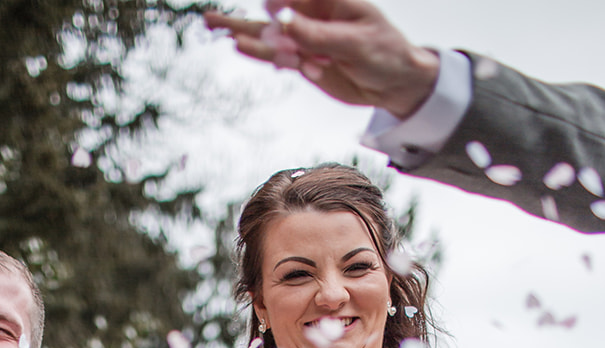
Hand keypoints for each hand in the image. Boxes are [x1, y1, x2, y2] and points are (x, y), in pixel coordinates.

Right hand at [204, 0, 439, 115]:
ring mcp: (307, 40)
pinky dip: (266, 56)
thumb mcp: (354, 41)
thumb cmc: (384, 51)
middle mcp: (312, 16)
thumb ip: (317, 34)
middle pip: (272, 14)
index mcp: (327, 0)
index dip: (273, 0)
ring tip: (216, 30)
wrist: (396, 82)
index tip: (261, 7)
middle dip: (242, 17)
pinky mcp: (306, 61)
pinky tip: (241, 48)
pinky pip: (281, 58)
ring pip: (270, 38)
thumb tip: (283, 21)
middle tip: (209, 18)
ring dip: (245, 35)